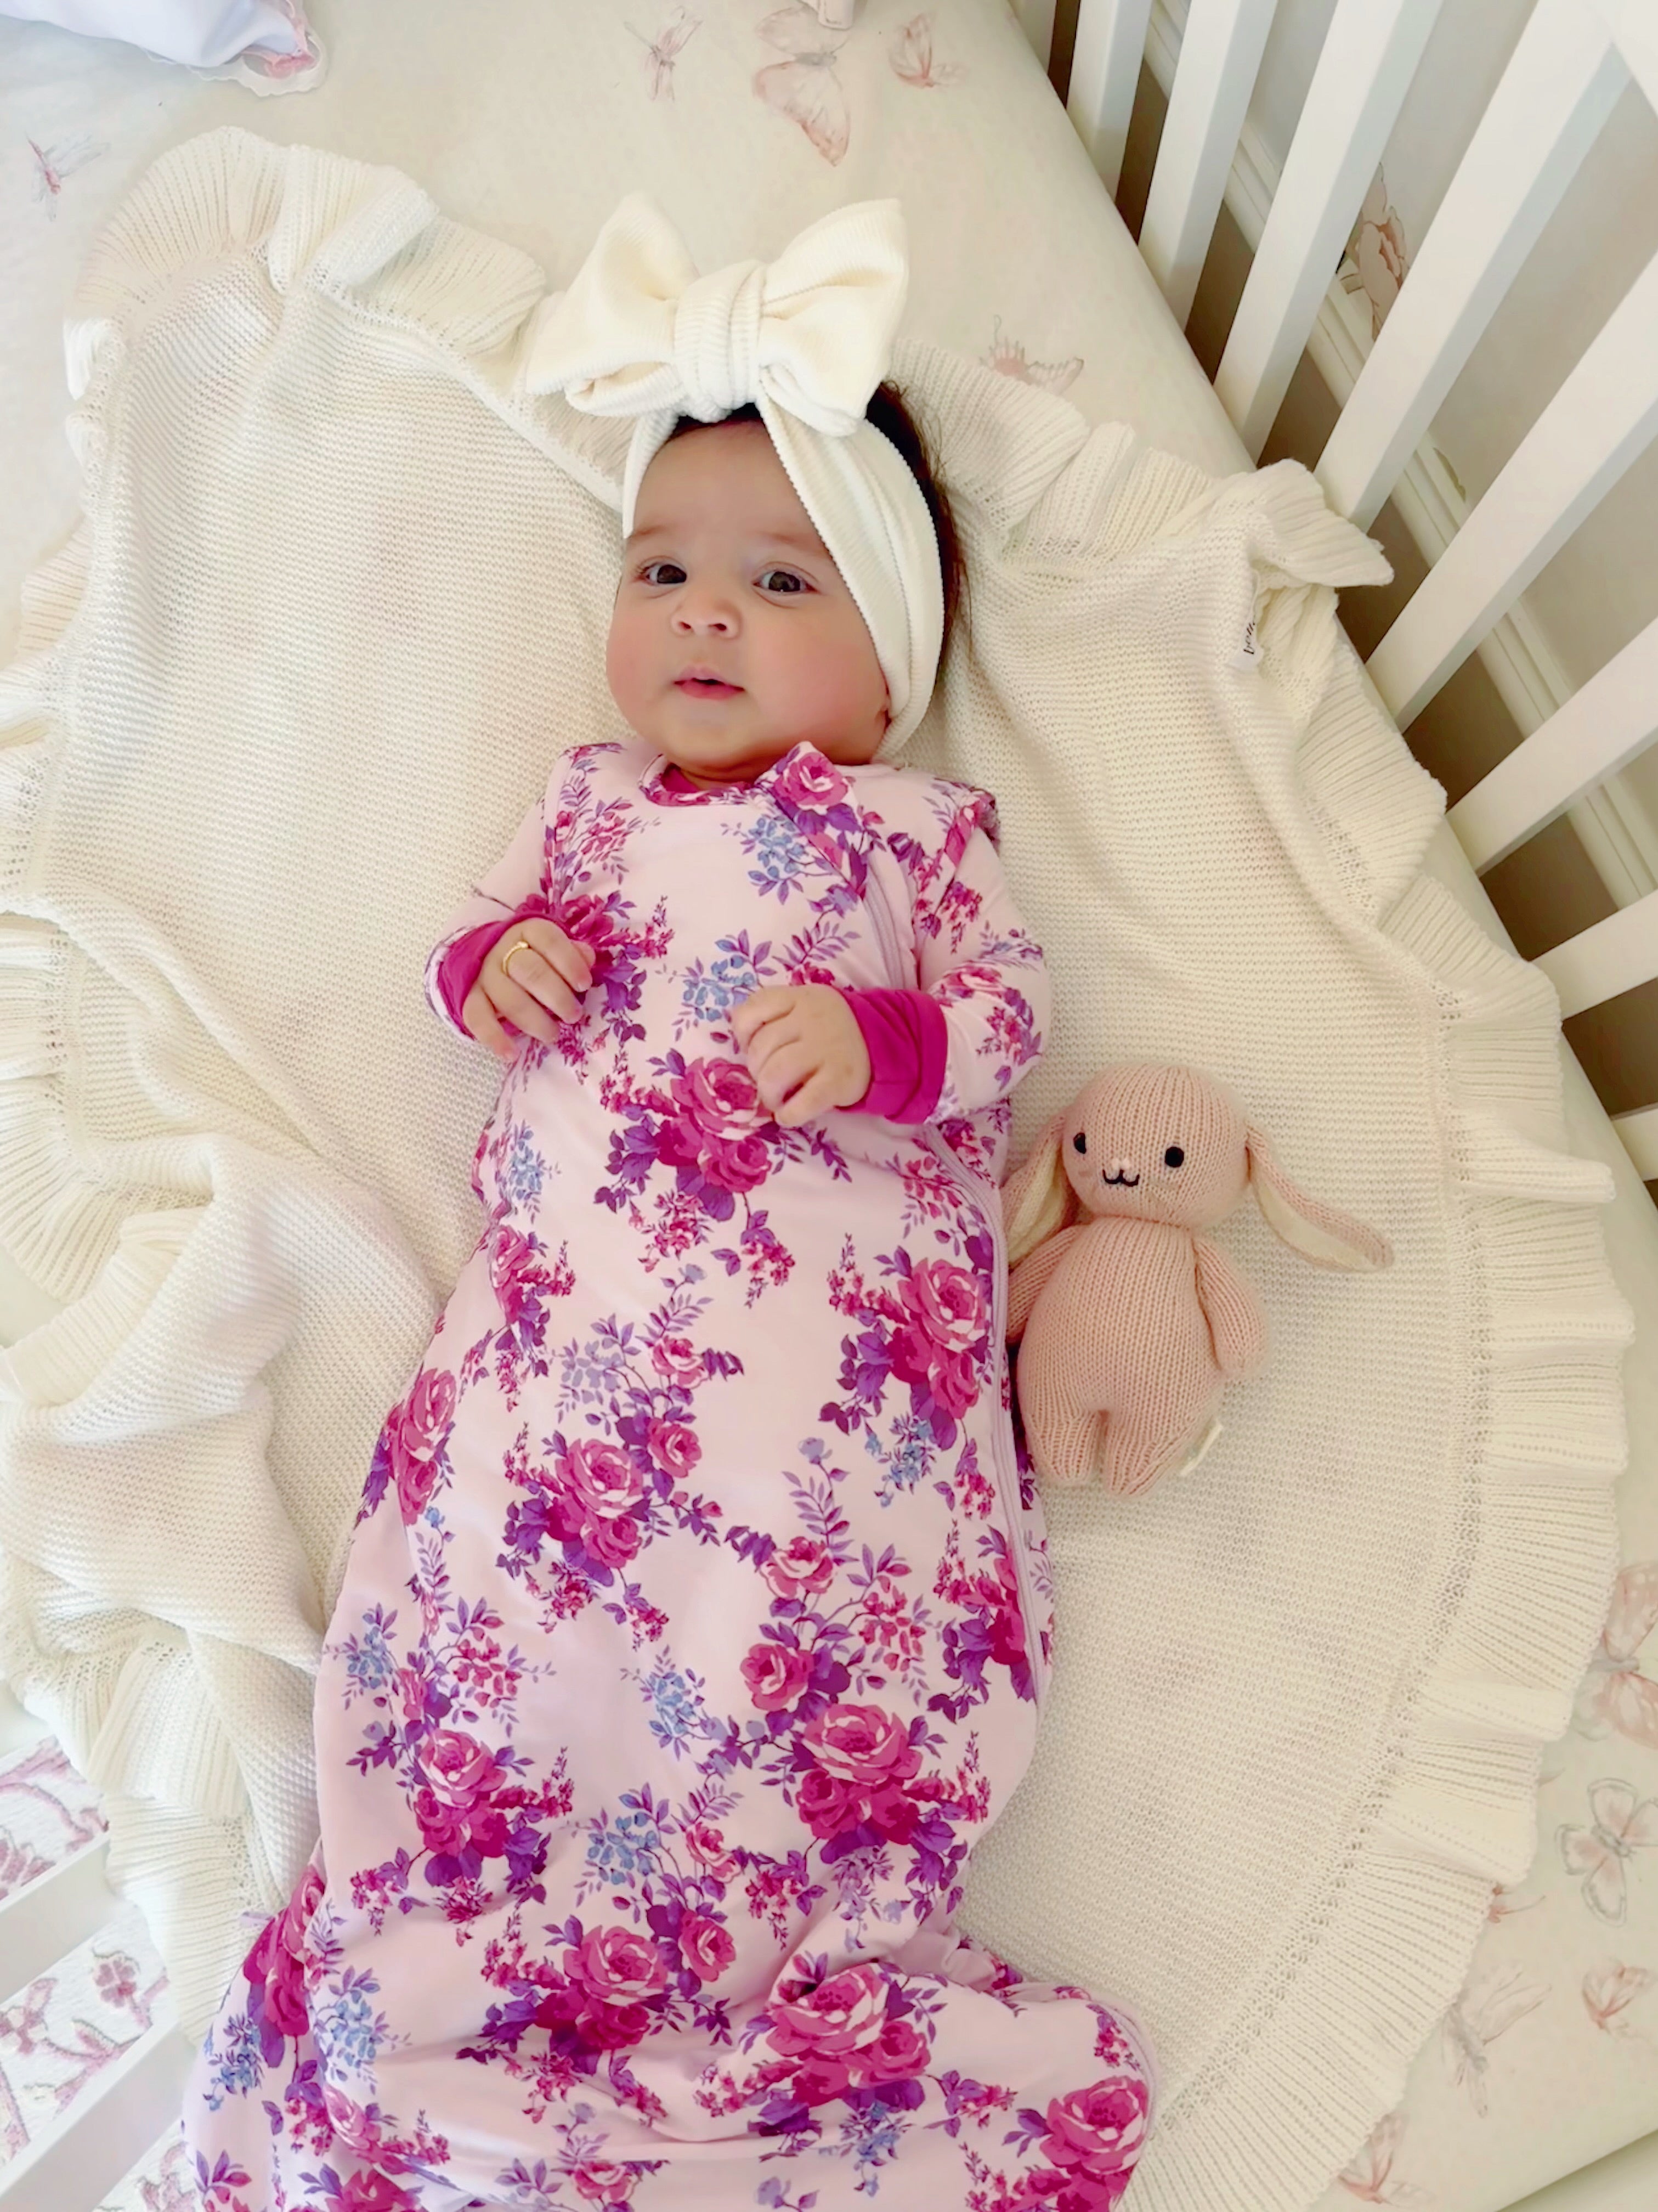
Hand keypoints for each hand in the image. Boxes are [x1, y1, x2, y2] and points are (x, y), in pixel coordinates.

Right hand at [463, 918, 593, 1062]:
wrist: (485, 960)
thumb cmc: (533, 957)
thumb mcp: (552, 950)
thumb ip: (571, 953)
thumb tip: (588, 957)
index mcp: (528, 932)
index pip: (549, 940)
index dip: (569, 962)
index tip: (584, 984)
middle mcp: (503, 951)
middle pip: (530, 971)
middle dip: (556, 997)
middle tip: (573, 1015)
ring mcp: (484, 975)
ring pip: (508, 998)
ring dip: (533, 1020)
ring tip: (553, 1035)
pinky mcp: (470, 998)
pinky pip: (477, 1018)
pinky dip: (494, 1038)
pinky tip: (511, 1054)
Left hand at [730, 984, 870, 1127]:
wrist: (883, 1043)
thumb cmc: (832, 1031)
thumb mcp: (806, 1007)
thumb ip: (776, 1015)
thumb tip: (742, 1046)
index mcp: (799, 998)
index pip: (754, 1008)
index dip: (743, 1033)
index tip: (751, 1047)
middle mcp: (811, 1019)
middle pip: (761, 1048)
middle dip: (756, 1070)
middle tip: (768, 1080)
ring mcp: (826, 1049)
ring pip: (775, 1074)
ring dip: (768, 1093)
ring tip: (775, 1100)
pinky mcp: (839, 1079)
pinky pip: (803, 1102)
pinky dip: (789, 1114)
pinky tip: (788, 1115)